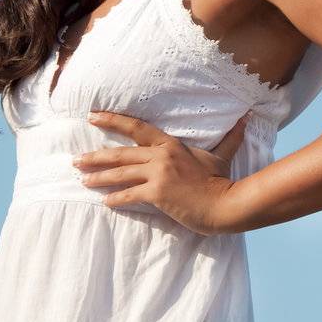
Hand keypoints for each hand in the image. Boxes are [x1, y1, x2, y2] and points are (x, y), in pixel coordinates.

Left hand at [73, 110, 253, 235]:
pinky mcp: (157, 194)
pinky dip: (115, 199)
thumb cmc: (221, 181)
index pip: (137, 128)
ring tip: (83, 181)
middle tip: (76, 160)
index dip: (113, 121)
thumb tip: (246, 118)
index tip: (93, 116)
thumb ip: (230, 138)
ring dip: (99, 178)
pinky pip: (129, 195)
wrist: (225, 204)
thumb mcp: (221, 156)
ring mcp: (159, 174)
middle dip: (96, 156)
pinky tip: (105, 202)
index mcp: (172, 144)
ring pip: (121, 174)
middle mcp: (162, 156)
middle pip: (121, 153)